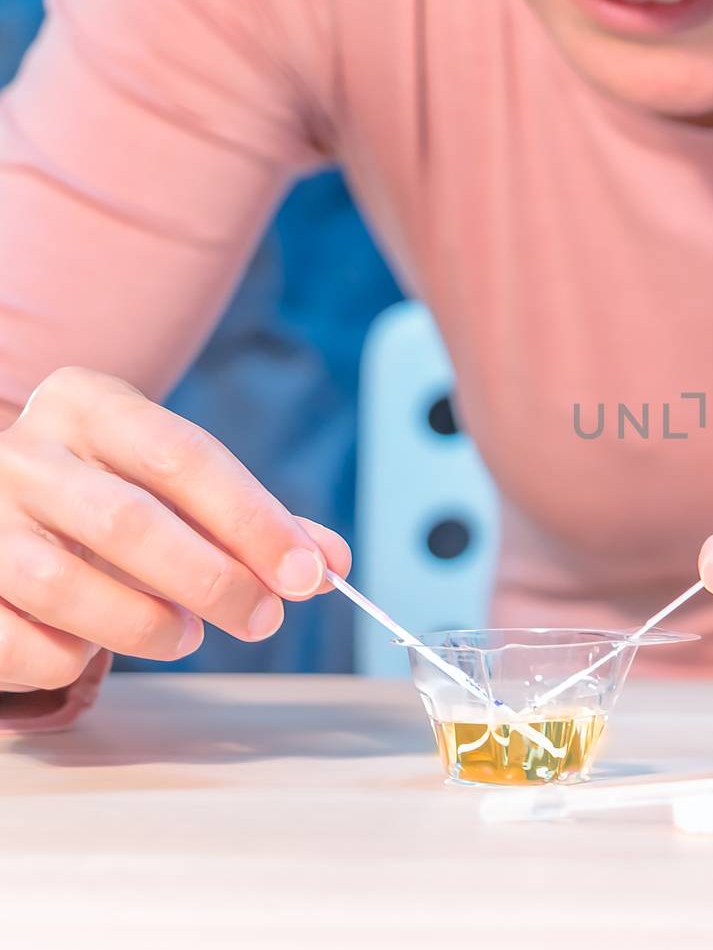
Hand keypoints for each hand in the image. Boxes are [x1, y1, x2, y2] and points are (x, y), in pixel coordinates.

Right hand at [0, 367, 349, 691]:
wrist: (0, 513)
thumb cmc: (108, 497)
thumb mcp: (175, 489)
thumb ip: (252, 522)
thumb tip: (330, 564)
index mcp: (86, 405)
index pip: (184, 456)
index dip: (254, 520)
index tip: (310, 573)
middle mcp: (20, 452)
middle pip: (128, 521)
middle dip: (212, 581)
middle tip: (263, 618)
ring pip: (64, 585)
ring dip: (144, 625)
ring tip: (185, 636)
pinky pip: (19, 642)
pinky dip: (70, 658)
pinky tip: (93, 648)